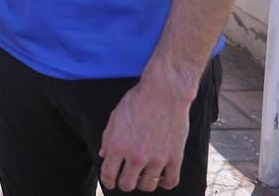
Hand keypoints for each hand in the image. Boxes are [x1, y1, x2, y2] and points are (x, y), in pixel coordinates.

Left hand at [99, 72, 193, 191]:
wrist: (164, 92)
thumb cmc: (137, 101)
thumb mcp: (114, 117)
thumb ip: (107, 139)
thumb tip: (103, 156)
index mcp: (117, 146)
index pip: (108, 175)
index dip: (107, 181)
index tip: (110, 182)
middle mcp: (135, 156)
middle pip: (127, 185)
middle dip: (124, 183)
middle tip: (126, 177)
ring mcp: (156, 159)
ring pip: (147, 186)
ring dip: (143, 183)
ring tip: (142, 175)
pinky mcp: (174, 158)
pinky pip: (170, 182)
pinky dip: (164, 183)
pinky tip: (160, 176)